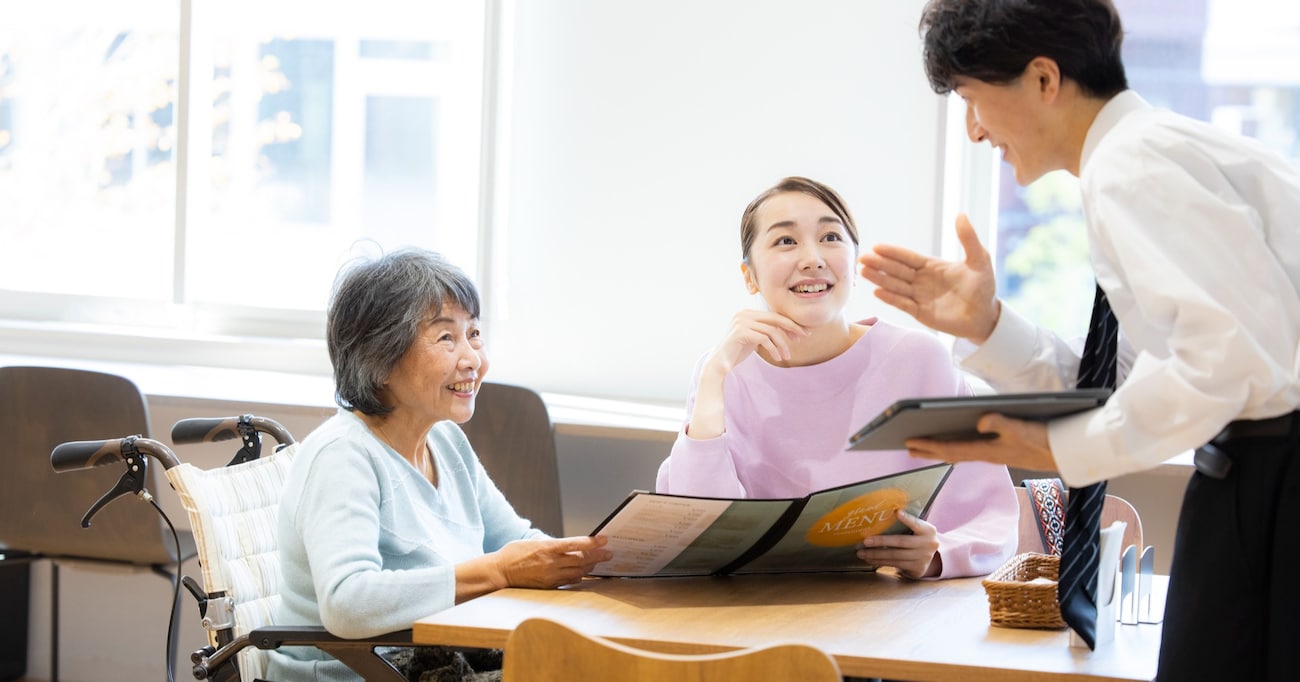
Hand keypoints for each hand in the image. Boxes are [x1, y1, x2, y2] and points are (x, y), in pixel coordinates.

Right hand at [494, 535, 611, 588]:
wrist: (500, 572)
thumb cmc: (514, 554)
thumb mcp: (533, 542)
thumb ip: (551, 544)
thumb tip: (566, 545)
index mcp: (548, 548)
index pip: (576, 544)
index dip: (593, 542)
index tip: (604, 539)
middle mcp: (552, 562)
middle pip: (581, 559)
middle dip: (597, 556)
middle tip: (609, 553)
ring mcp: (551, 576)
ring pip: (578, 571)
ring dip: (590, 566)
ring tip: (598, 562)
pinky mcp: (549, 585)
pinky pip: (569, 581)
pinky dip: (578, 576)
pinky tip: (582, 573)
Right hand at [686, 310, 806, 438]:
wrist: (718, 363)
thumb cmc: (737, 352)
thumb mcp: (754, 337)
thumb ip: (766, 330)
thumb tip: (789, 328)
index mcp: (748, 312)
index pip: (774, 315)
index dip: (789, 323)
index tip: (802, 333)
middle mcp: (744, 314)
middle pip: (775, 318)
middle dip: (792, 328)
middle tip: (804, 337)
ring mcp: (741, 322)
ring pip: (772, 330)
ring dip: (782, 344)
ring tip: (786, 356)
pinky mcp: (741, 332)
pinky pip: (765, 339)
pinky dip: (774, 349)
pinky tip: (778, 358)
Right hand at [857, 213, 1000, 342]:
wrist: (986, 316)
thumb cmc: (983, 287)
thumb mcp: (979, 259)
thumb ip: (968, 239)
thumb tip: (960, 214)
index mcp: (931, 266)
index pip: (908, 258)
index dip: (893, 252)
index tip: (877, 247)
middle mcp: (921, 281)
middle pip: (897, 270)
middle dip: (880, 264)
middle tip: (863, 258)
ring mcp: (920, 297)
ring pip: (896, 286)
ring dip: (880, 279)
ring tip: (864, 272)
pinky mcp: (921, 313)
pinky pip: (903, 304)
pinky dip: (891, 298)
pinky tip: (877, 291)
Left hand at [857, 509, 939, 578]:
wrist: (931, 558)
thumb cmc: (918, 538)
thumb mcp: (918, 529)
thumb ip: (908, 523)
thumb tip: (885, 514)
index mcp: (928, 530)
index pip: (916, 523)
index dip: (907, 519)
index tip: (897, 512)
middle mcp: (928, 544)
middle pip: (901, 541)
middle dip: (881, 541)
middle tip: (866, 541)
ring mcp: (923, 558)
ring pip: (895, 556)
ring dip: (876, 555)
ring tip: (862, 553)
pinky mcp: (917, 568)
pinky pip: (895, 564)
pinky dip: (881, 562)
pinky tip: (870, 559)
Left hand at [905, 413, 1055, 471]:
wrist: (1069, 455)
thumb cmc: (1046, 439)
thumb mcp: (1024, 427)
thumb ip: (1001, 422)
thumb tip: (979, 421)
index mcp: (989, 450)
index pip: (952, 449)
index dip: (929, 446)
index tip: (909, 443)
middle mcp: (988, 454)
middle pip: (952, 453)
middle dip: (929, 451)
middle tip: (907, 448)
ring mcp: (996, 454)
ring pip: (962, 453)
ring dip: (942, 450)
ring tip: (925, 447)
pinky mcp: (1003, 451)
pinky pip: (973, 450)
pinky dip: (959, 447)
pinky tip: (956, 443)